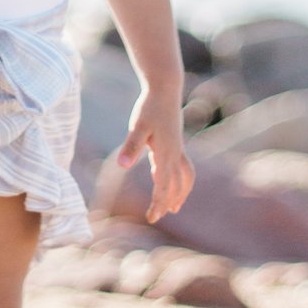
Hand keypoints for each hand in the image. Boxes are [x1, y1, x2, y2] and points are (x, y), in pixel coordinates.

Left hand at [116, 85, 194, 222]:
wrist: (165, 89)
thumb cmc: (149, 107)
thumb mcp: (137, 127)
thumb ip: (131, 147)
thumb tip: (122, 165)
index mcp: (166, 155)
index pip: (163, 186)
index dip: (158, 203)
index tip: (152, 218)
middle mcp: (175, 154)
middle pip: (175, 185)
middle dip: (167, 202)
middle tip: (156, 217)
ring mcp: (178, 148)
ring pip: (185, 177)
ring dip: (181, 193)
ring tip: (175, 207)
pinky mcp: (176, 142)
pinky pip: (184, 167)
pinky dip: (180, 179)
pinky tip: (168, 179)